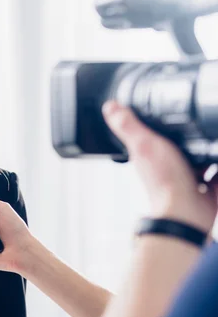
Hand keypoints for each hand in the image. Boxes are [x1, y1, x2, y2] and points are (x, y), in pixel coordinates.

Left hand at [102, 100, 217, 231]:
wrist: (187, 210)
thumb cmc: (164, 180)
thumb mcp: (144, 144)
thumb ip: (127, 125)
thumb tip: (109, 106)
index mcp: (151, 155)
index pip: (153, 134)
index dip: (159, 124)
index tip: (170, 111)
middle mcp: (169, 166)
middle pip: (181, 145)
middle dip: (190, 135)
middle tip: (198, 123)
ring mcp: (188, 178)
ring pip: (200, 159)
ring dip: (206, 149)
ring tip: (210, 135)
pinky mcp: (207, 189)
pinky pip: (216, 175)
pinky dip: (217, 169)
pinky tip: (217, 153)